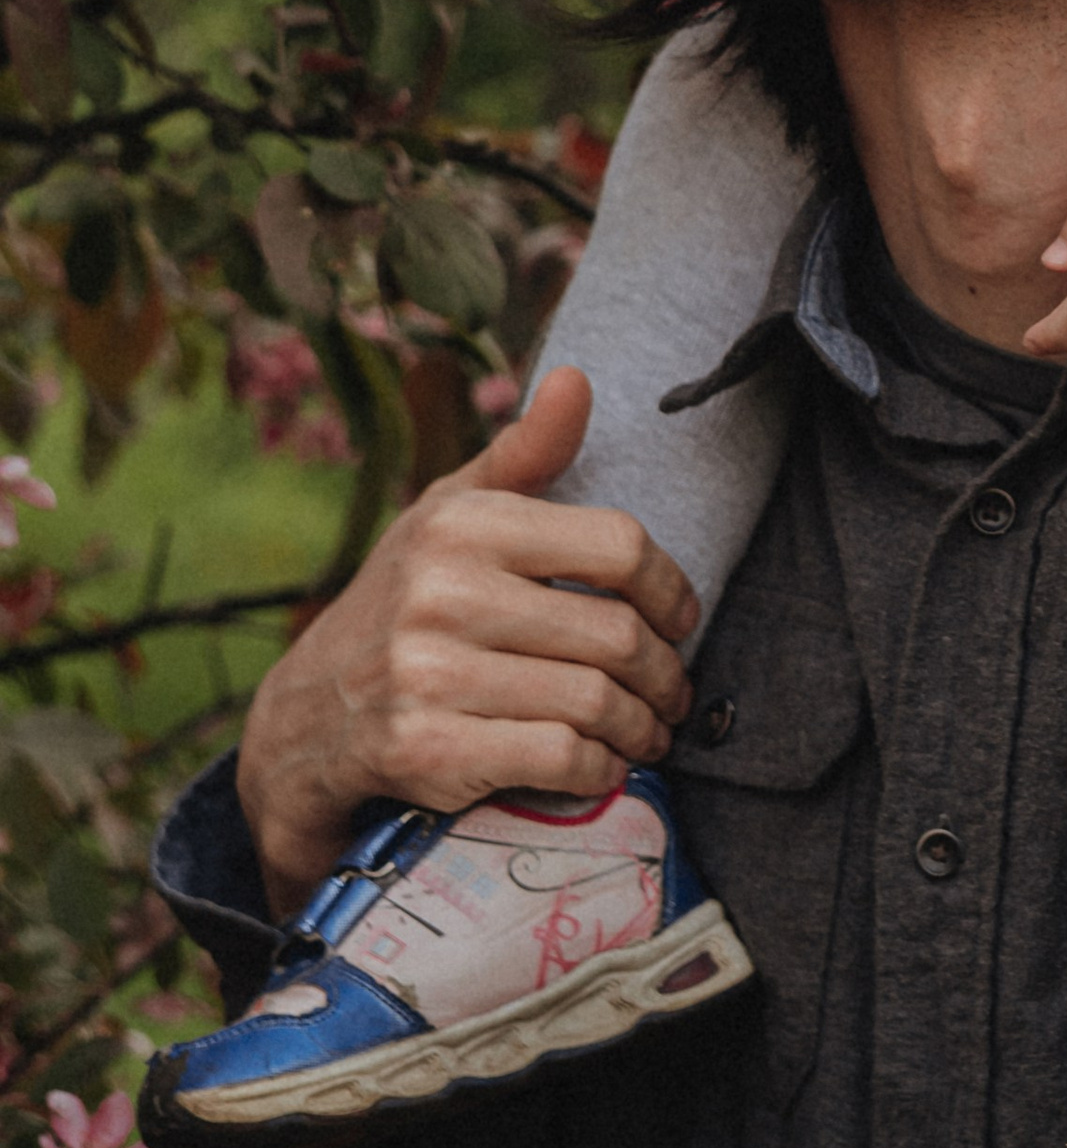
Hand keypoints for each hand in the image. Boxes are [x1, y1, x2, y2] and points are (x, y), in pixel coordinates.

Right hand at [235, 367, 700, 920]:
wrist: (306, 719)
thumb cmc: (406, 602)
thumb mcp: (450, 514)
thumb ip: (525, 452)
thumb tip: (577, 379)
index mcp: (462, 524)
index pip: (619, 545)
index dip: (671, 588)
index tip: (680, 619)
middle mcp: (441, 592)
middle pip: (615, 635)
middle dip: (664, 675)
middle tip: (673, 694)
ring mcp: (428, 674)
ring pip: (593, 702)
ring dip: (640, 728)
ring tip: (648, 731)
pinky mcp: (425, 749)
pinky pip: (556, 758)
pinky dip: (596, 768)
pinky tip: (600, 763)